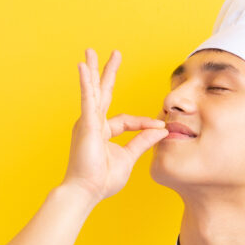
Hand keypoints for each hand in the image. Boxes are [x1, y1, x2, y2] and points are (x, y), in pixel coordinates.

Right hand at [61, 48, 167, 204]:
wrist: (85, 192)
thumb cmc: (102, 180)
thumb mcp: (128, 158)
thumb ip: (143, 142)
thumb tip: (161, 131)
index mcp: (103, 132)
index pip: (127, 120)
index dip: (144, 123)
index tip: (160, 127)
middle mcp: (93, 124)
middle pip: (104, 94)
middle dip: (108, 73)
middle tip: (114, 54)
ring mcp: (87, 122)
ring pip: (93, 91)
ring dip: (93, 70)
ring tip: (90, 52)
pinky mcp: (85, 124)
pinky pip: (87, 99)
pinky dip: (86, 83)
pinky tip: (84, 67)